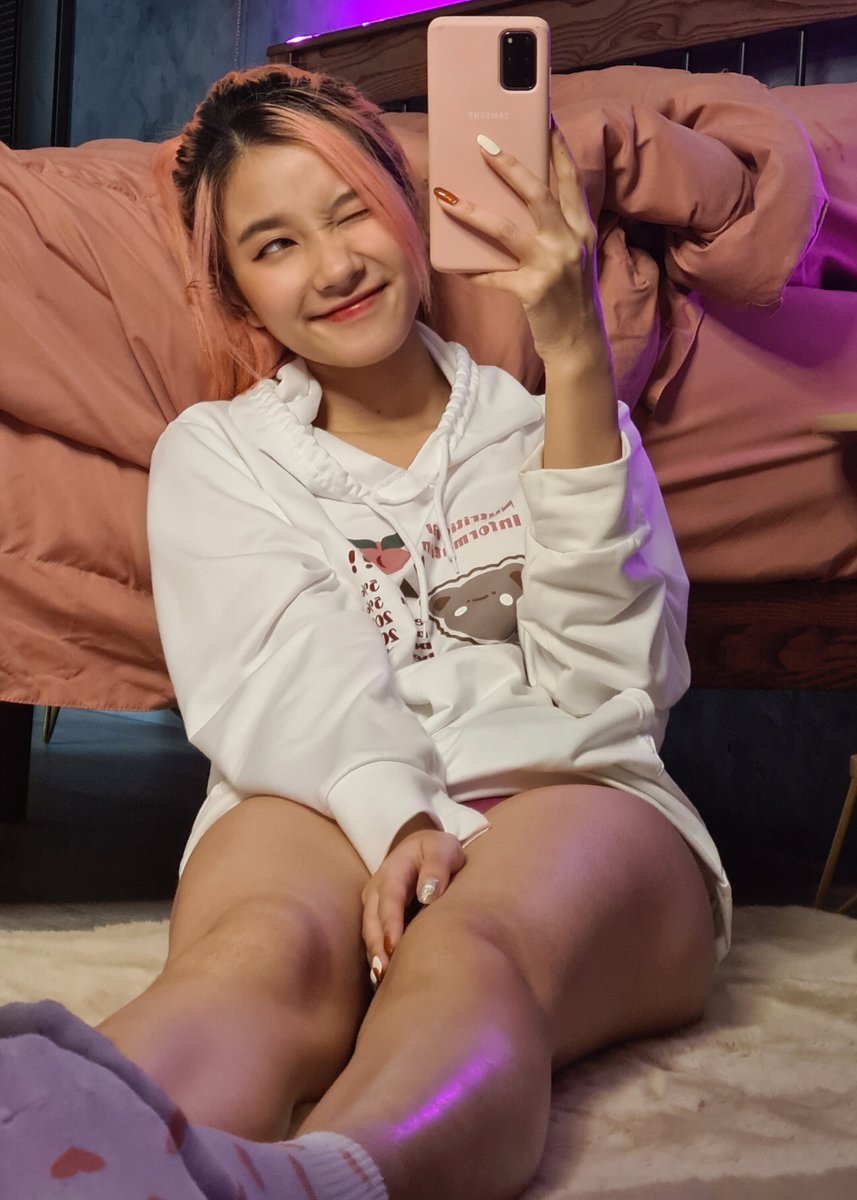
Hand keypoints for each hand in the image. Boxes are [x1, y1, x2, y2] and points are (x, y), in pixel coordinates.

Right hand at [362, 816, 464, 986]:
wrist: (423, 849)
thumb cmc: (437, 851)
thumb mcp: (443, 849)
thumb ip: (437, 868)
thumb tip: (428, 894)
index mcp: (393, 870)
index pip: (390, 899)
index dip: (390, 923)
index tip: (394, 945)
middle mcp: (377, 889)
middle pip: (372, 920)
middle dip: (377, 946)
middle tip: (384, 973)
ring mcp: (374, 904)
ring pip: (370, 932)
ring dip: (375, 955)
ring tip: (382, 980)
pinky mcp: (377, 917)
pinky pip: (374, 938)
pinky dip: (377, 956)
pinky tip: (385, 979)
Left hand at [433, 122, 607, 367]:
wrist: (580, 342)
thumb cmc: (570, 296)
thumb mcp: (571, 256)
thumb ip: (552, 229)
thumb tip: (513, 203)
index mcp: (581, 227)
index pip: (569, 178)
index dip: (556, 146)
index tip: (542, 116)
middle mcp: (570, 241)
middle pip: (538, 192)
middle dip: (510, 165)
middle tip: (484, 142)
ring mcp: (552, 265)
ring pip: (507, 230)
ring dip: (474, 212)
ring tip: (447, 197)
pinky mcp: (533, 291)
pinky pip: (494, 276)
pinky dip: (472, 270)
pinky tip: (452, 265)